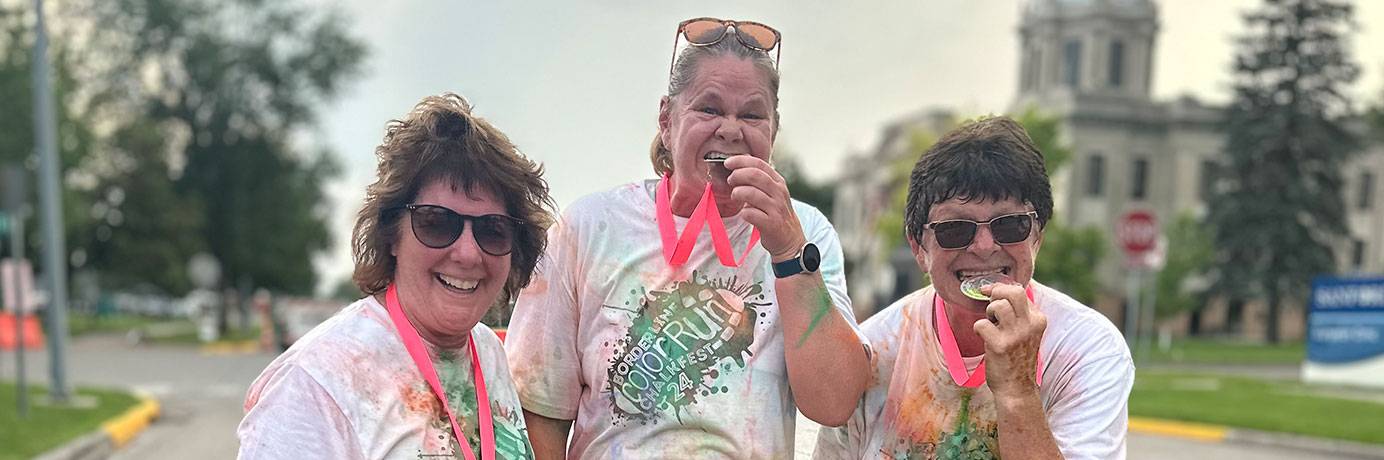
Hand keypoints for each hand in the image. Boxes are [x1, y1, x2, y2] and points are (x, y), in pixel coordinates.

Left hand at [724, 155, 805, 261]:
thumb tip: (739, 167)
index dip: (741, 161)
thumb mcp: (773, 194)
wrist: (790, 240)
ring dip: (737, 193)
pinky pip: (751, 214)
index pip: (759, 164)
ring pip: (751, 193)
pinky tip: (744, 214)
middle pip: (754, 175)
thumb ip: (760, 182)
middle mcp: (779, 193)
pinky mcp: (771, 224)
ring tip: (734, 196)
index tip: (728, 163)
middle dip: (737, 175)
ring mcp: (776, 208)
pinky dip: (743, 212)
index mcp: (778, 182)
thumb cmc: (776, 214)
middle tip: (730, 181)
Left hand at [973, 283, 1045, 398]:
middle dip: (996, 293)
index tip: (991, 294)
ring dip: (988, 312)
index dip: (1002, 290)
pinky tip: (982, 336)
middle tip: (990, 305)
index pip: (1020, 291)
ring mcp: (1016, 336)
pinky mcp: (1000, 346)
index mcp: (1038, 320)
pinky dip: (977, 328)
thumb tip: (1000, 290)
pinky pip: (982, 324)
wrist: (1017, 389)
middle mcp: (1030, 326)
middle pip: (1013, 292)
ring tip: (990, 324)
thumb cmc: (1017, 359)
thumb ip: (1020, 314)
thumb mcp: (1027, 333)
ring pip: (998, 305)